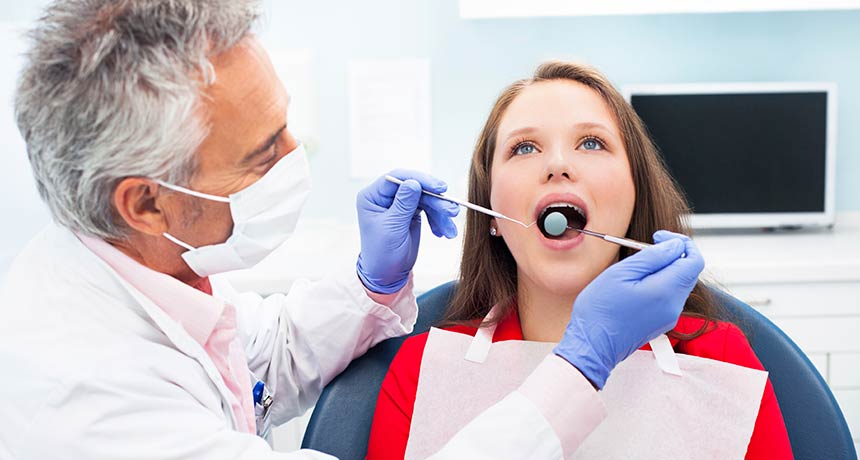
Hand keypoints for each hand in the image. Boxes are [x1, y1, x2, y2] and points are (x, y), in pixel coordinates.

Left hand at [356, 169, 459, 293]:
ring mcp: (399, 203)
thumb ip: (404, 204)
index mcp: (372, 196)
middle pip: (415, 187)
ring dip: (441, 212)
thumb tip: (414, 182)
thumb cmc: (382, 254)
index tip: (439, 188)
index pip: (397, 178)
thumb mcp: (393, 228)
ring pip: (425, 198)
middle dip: (435, 200)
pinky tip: (443, 232)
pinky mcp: (411, 211)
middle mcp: (385, 196)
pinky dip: (438, 220)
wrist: (387, 274)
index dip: (419, 180)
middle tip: (451, 210)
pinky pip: (429, 209)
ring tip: (450, 228)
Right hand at [553, 231, 704, 388]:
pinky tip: (637, 284)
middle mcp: (674, 305)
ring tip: (637, 268)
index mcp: (666, 290)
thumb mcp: (621, 273)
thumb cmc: (601, 310)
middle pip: (688, 270)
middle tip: (646, 248)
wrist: (593, 345)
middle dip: (671, 254)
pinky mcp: (662, 322)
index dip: (680, 243)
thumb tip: (674, 246)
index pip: (693, 260)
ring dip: (664, 268)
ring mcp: (669, 315)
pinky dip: (659, 283)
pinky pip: (669, 295)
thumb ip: (652, 257)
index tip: (659, 237)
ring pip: (679, 282)